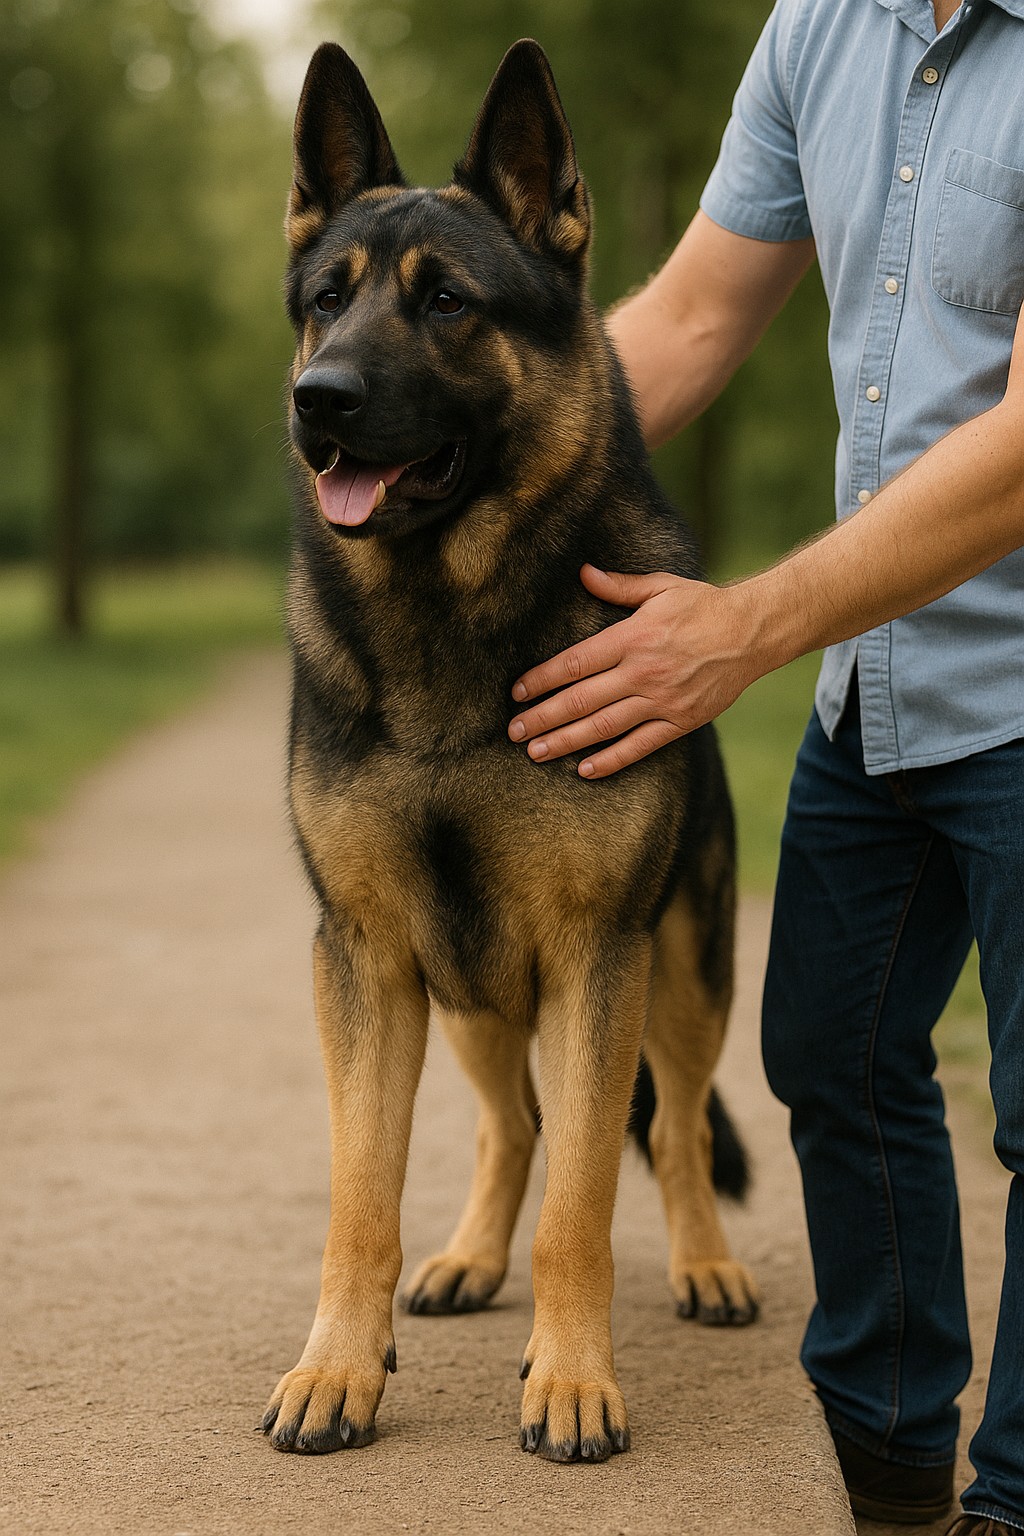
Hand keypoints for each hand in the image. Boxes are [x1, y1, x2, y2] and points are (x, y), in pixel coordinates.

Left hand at [508, 564, 759, 778]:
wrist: (753, 632)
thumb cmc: (704, 606)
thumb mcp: (661, 587)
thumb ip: (619, 586)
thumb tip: (584, 573)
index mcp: (632, 638)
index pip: (575, 663)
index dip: (542, 679)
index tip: (518, 693)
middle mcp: (642, 672)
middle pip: (581, 699)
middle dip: (543, 717)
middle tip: (514, 732)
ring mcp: (661, 701)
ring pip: (603, 727)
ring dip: (566, 741)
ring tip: (536, 753)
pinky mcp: (680, 721)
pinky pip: (640, 746)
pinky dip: (611, 760)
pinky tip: (585, 769)